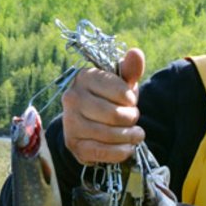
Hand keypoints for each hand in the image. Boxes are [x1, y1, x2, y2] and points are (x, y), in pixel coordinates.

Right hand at [62, 48, 146, 164]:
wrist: (90, 122)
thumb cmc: (110, 98)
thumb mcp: (121, 83)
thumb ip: (130, 69)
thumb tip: (136, 53)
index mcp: (84, 77)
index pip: (120, 91)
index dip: (131, 99)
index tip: (130, 101)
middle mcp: (72, 98)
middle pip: (116, 115)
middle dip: (131, 119)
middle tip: (132, 118)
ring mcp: (70, 123)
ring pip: (111, 134)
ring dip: (130, 136)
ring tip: (135, 134)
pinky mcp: (74, 145)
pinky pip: (103, 152)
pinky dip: (121, 152)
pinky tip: (127, 148)